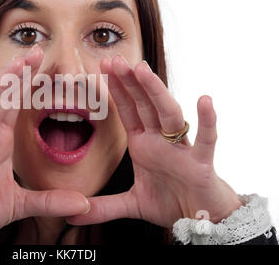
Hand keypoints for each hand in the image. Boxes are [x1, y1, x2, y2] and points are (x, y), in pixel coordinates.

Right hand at [0, 44, 89, 240]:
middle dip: (18, 75)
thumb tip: (83, 204)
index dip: (29, 85)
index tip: (45, 64)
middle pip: (3, 100)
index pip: (16, 106)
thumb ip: (50, 201)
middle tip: (36, 51)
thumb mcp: (21, 203)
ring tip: (14, 64)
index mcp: (0, 142)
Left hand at [67, 55, 240, 227]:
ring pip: (169, 115)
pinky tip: (204, 100)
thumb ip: (103, 207)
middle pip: (145, 105)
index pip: (128, 110)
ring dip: (156, 92)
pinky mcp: (201, 163)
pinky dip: (206, 121)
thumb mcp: (131, 204)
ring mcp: (181, 149)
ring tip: (143, 70)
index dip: (117, 89)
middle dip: (130, 82)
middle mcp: (160, 141)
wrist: (199, 219)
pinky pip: (206, 140)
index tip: (104, 67)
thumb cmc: (170, 202)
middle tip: (115, 59)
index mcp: (144, 144)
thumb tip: (72, 214)